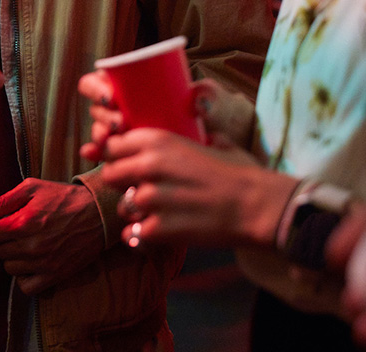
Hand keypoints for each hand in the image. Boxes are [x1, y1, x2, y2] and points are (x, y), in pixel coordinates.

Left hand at [0, 178, 104, 294]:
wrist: (97, 215)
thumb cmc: (62, 198)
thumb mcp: (32, 188)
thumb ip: (3, 201)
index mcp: (24, 222)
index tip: (1, 224)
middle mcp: (31, 245)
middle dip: (3, 241)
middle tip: (16, 233)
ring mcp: (43, 263)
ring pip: (9, 268)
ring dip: (13, 258)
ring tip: (25, 246)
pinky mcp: (55, 276)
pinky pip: (26, 287)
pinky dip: (24, 278)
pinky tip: (30, 264)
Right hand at [79, 71, 256, 163]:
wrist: (226, 141)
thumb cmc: (215, 113)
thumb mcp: (213, 100)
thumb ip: (210, 96)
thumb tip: (198, 101)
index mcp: (134, 85)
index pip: (102, 79)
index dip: (97, 87)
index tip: (112, 97)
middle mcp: (125, 106)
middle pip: (97, 107)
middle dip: (102, 116)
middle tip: (120, 124)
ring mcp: (126, 131)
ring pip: (100, 130)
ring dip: (100, 136)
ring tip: (111, 143)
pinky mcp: (131, 154)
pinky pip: (107, 153)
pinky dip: (96, 153)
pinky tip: (92, 155)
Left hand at [100, 128, 295, 250]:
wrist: (256, 206)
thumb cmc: (237, 173)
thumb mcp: (209, 142)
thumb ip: (188, 138)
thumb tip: (197, 127)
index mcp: (158, 140)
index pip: (111, 145)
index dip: (118, 157)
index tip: (128, 165)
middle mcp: (149, 166)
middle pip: (109, 175)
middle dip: (124, 185)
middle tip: (145, 192)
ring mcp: (151, 199)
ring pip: (122, 207)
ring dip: (137, 213)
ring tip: (160, 214)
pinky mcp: (158, 229)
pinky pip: (132, 234)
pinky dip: (142, 237)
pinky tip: (160, 233)